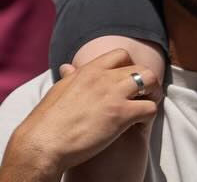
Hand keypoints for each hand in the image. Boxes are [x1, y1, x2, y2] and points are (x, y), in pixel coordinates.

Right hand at [5, 50, 157, 177]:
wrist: (44, 142)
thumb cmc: (48, 120)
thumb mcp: (59, 89)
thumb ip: (70, 77)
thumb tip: (67, 68)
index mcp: (89, 70)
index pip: (120, 54)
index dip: (129, 67)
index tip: (127, 82)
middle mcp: (104, 77)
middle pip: (140, 67)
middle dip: (145, 81)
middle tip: (141, 97)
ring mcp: (114, 94)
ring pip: (151, 81)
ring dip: (152, 94)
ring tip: (144, 107)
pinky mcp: (121, 115)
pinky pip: (150, 108)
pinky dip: (148, 116)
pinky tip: (138, 125)